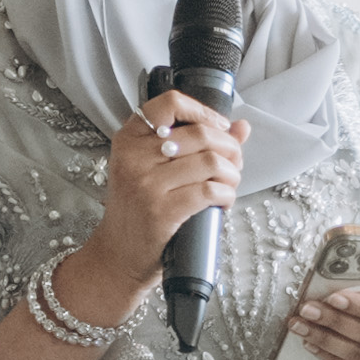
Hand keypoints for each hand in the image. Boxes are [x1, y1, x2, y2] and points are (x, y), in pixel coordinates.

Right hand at [61, 91, 244, 326]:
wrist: (118, 255)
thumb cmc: (139, 210)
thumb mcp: (152, 170)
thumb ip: (194, 144)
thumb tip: (241, 127)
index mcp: (129, 139)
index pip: (170, 104)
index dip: (204, 112)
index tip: (219, 128)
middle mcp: (134, 157)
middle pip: (201, 134)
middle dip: (230, 148)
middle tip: (233, 164)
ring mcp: (146, 184)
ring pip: (211, 162)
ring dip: (232, 174)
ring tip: (229, 185)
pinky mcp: (162, 211)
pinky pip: (210, 190)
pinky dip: (227, 195)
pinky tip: (223, 202)